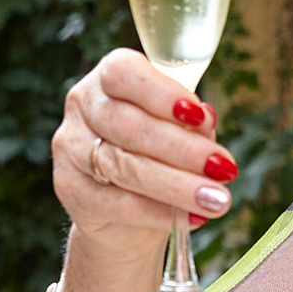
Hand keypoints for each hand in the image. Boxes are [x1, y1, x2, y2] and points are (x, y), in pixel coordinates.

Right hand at [52, 49, 236, 256]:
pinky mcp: (69, 188)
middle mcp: (83, 104)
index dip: (162, 94)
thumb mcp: (181, 131)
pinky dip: (160, 212)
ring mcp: (70, 146)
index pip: (126, 74)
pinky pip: (118, 203)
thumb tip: (205, 118)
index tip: (199, 115)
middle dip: (182, 149)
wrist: (125, 212)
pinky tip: (192, 218)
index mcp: (109, 77)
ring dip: (177, 185)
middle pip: (130, 125)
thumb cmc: (157, 154)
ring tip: (216, 199)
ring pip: (124, 166)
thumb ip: (192, 122)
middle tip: (223, 169)